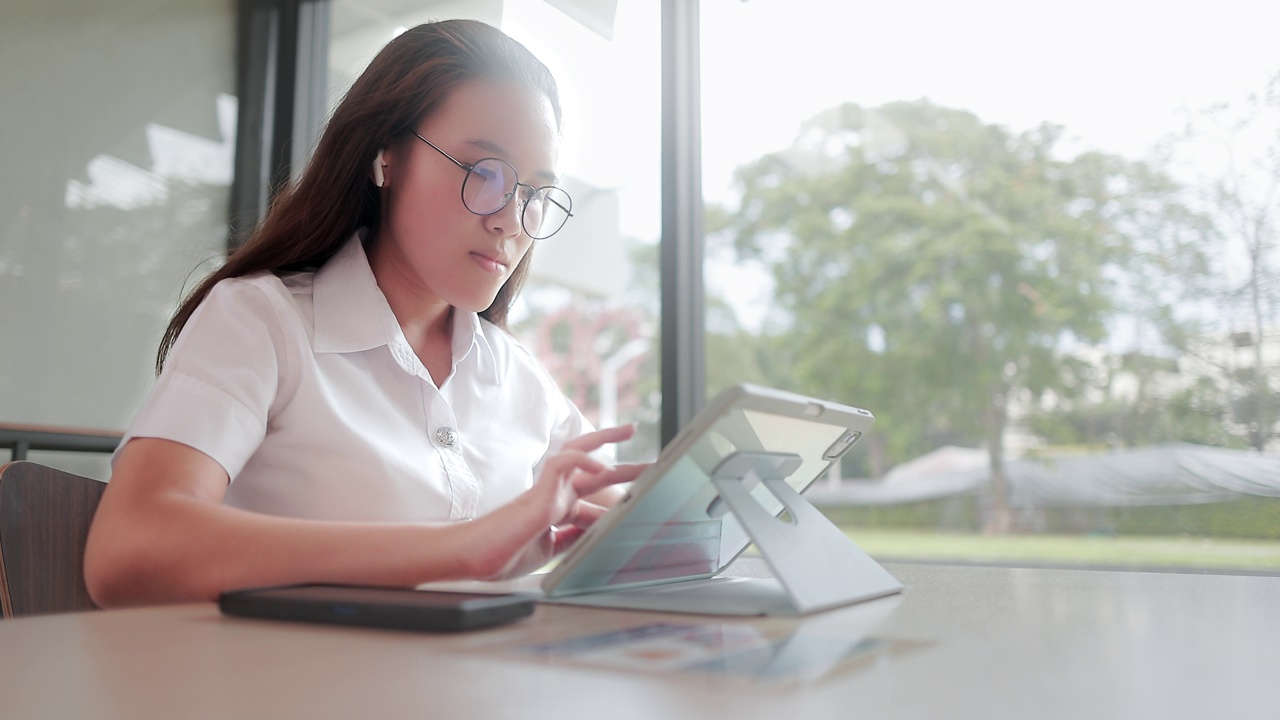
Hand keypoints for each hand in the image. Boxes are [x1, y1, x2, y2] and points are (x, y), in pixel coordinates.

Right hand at [480, 425, 646, 578]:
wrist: (471, 558)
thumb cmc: (501, 553)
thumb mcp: (549, 551)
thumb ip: (571, 539)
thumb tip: (596, 535)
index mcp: (555, 509)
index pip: (592, 499)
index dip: (617, 504)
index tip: (643, 505)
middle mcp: (553, 495)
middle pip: (592, 471)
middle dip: (623, 466)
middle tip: (651, 462)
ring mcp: (546, 491)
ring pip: (576, 452)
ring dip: (604, 440)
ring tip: (628, 430)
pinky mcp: (537, 494)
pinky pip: (561, 464)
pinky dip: (582, 459)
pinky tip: (600, 464)